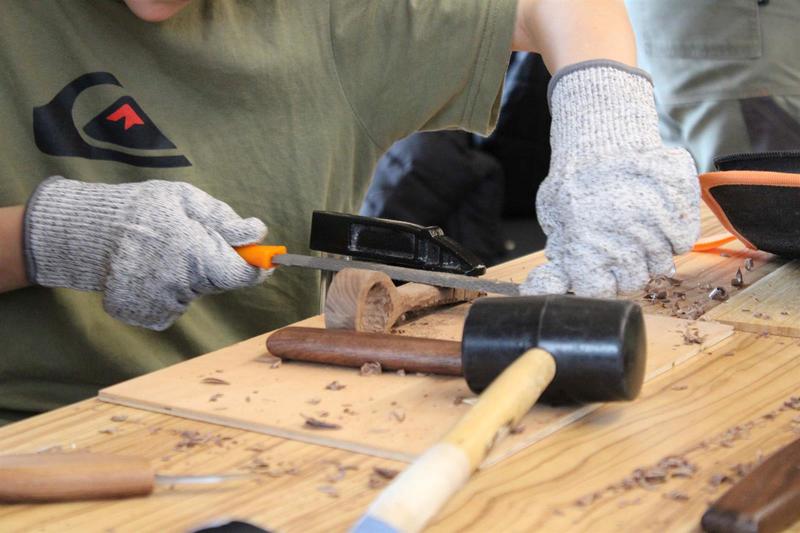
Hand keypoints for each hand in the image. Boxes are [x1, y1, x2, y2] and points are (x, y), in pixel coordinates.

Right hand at [24, 177, 268, 329]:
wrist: (86, 232)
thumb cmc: (140, 209)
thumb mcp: (183, 199)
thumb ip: (223, 218)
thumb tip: (257, 232)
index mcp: (195, 253)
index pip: (242, 274)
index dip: (256, 268)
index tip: (262, 261)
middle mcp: (181, 283)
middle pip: (218, 283)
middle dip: (215, 264)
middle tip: (192, 243)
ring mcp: (162, 303)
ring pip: (194, 294)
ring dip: (188, 278)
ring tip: (162, 254)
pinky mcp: (146, 315)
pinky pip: (171, 307)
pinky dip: (166, 292)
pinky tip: (149, 271)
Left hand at [520, 62, 699, 296]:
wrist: (603, 138)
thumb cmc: (576, 178)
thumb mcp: (554, 215)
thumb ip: (559, 252)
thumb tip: (545, 285)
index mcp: (587, 246)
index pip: (600, 290)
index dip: (598, 283)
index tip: (597, 271)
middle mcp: (623, 239)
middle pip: (634, 280)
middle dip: (626, 268)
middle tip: (618, 245)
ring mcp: (656, 226)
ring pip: (661, 262)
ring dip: (649, 250)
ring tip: (634, 224)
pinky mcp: (681, 210)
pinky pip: (682, 241)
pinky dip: (672, 232)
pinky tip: (653, 214)